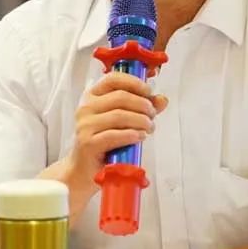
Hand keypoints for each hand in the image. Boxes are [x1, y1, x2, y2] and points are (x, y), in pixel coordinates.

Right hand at [70, 72, 167, 189]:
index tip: (149, 91)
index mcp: (92, 96)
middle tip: (152, 115)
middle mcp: (86, 108)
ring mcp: (85, 125)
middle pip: (121, 97)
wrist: (85, 169)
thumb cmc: (104, 142)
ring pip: (119, 115)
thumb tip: (162, 99)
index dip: (134, 82)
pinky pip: (114, 135)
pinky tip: (140, 136)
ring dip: (140, 121)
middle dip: (143, 105)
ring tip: (149, 128)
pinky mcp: (87, 143)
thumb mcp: (124, 121)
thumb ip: (142, 108)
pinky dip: (131, 134)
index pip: (113, 79)